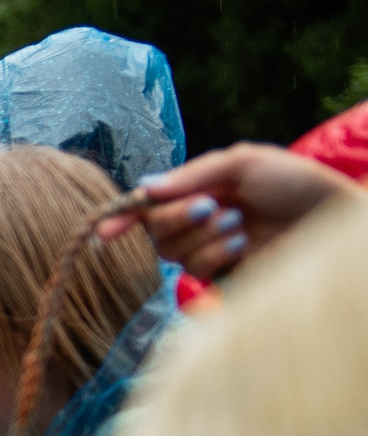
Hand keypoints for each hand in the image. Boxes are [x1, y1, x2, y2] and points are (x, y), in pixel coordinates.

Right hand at [99, 144, 364, 278]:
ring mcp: (208, 246)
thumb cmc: (296, 182)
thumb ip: (192, 175)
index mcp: (199, 187)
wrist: (331, 218)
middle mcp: (197, 218)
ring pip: (171, 252)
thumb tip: (144, 188)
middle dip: (178, 218)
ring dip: (204, 237)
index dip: (123, 216)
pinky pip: (194, 271)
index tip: (105, 232)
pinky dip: (216, 255)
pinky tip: (243, 245)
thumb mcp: (243, 163)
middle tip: (213, 206)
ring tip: (240, 225)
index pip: (149, 203)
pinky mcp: (222, 272)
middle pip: (154, 229)